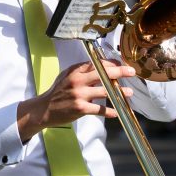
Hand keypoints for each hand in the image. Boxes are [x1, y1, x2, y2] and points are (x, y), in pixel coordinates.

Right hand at [17, 59, 135, 141]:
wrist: (44, 109)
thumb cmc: (57, 91)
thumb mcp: (67, 75)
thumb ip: (82, 71)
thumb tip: (102, 67)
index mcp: (75, 71)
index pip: (97, 63)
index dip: (111, 62)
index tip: (121, 63)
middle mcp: (78, 80)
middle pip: (103, 73)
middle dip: (120, 71)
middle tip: (131, 71)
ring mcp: (79, 95)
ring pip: (104, 91)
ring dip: (119, 92)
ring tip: (129, 93)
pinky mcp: (80, 108)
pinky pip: (99, 109)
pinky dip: (110, 111)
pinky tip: (117, 112)